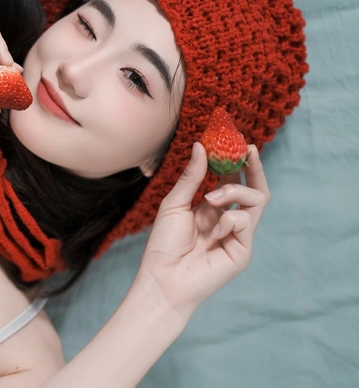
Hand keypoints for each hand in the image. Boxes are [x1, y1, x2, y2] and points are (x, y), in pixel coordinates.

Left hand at [135, 142, 270, 319]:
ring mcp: (238, 236)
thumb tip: (200, 146)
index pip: (233, 180)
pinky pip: (246, 223)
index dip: (236, 162)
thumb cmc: (164, 244)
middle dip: (254, 168)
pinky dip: (228, 220)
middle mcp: (228, 220)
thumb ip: (191, 178)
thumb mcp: (175, 204)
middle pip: (255, 189)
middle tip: (247, 150)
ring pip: (256, 201)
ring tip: (210, 198)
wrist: (162, 278)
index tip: (235, 141)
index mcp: (212, 209)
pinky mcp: (243, 251)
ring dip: (234, 191)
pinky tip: (211, 233)